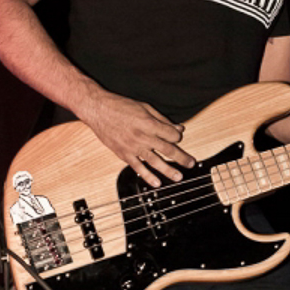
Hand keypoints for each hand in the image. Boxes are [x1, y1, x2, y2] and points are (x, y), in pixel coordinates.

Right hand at [79, 89, 194, 186]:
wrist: (98, 110)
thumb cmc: (120, 106)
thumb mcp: (145, 107)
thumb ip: (162, 119)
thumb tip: (179, 127)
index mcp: (149, 124)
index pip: (171, 135)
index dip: (178, 137)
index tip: (179, 137)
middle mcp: (143, 137)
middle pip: (167, 149)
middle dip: (181, 157)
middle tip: (191, 163)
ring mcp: (133, 147)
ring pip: (155, 161)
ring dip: (168, 170)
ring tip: (179, 177)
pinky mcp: (124, 154)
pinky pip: (138, 167)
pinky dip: (148, 176)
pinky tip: (157, 182)